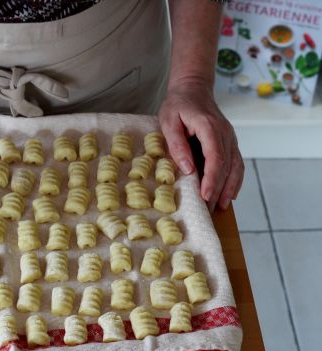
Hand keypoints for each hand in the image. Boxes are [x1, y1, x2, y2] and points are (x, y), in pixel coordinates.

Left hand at [158, 79, 243, 210]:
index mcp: (209, 127)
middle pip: (227, 165)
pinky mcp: (229, 141)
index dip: (212, 178)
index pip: (215, 157)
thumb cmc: (178, 104)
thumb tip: (188, 169)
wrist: (193, 88)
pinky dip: (235, 179)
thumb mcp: (168, 121)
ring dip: (229, 187)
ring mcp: (230, 137)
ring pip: (235, 166)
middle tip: (208, 208)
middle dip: (219, 189)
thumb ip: (177, 144)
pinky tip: (229, 194)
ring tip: (220, 206)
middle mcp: (225, 133)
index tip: (206, 195)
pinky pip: (236, 162)